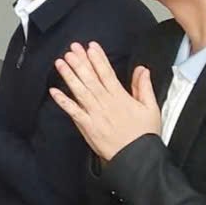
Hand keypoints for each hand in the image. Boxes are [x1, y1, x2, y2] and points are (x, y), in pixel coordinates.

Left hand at [49, 42, 161, 160]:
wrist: (137, 158)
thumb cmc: (144, 134)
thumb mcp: (151, 108)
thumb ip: (144, 87)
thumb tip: (142, 69)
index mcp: (121, 97)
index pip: (107, 73)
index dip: (98, 58)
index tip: (91, 46)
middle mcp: (106, 103)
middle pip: (91, 79)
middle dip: (80, 62)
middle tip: (72, 49)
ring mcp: (95, 114)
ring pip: (80, 91)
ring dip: (69, 76)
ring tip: (61, 62)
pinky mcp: (87, 126)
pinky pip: (73, 111)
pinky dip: (63, 101)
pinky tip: (54, 91)